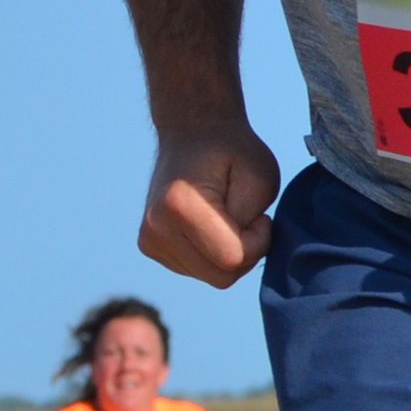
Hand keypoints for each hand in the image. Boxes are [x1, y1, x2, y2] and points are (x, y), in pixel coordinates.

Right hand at [140, 123, 279, 286]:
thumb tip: (238, 259)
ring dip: (231, 253)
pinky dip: (215, 255)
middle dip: (247, 251)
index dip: (259, 241)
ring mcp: (149, 241)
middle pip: (222, 277)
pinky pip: (199, 271)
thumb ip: (252, 223)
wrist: (192, 133)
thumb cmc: (234, 152)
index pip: (233, 258)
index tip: (260, 215)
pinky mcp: (151, 248)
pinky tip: (214, 226)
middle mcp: (155, 229)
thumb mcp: (261, 179)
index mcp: (178, 207)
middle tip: (250, 218)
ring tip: (229, 216)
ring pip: (212, 277)